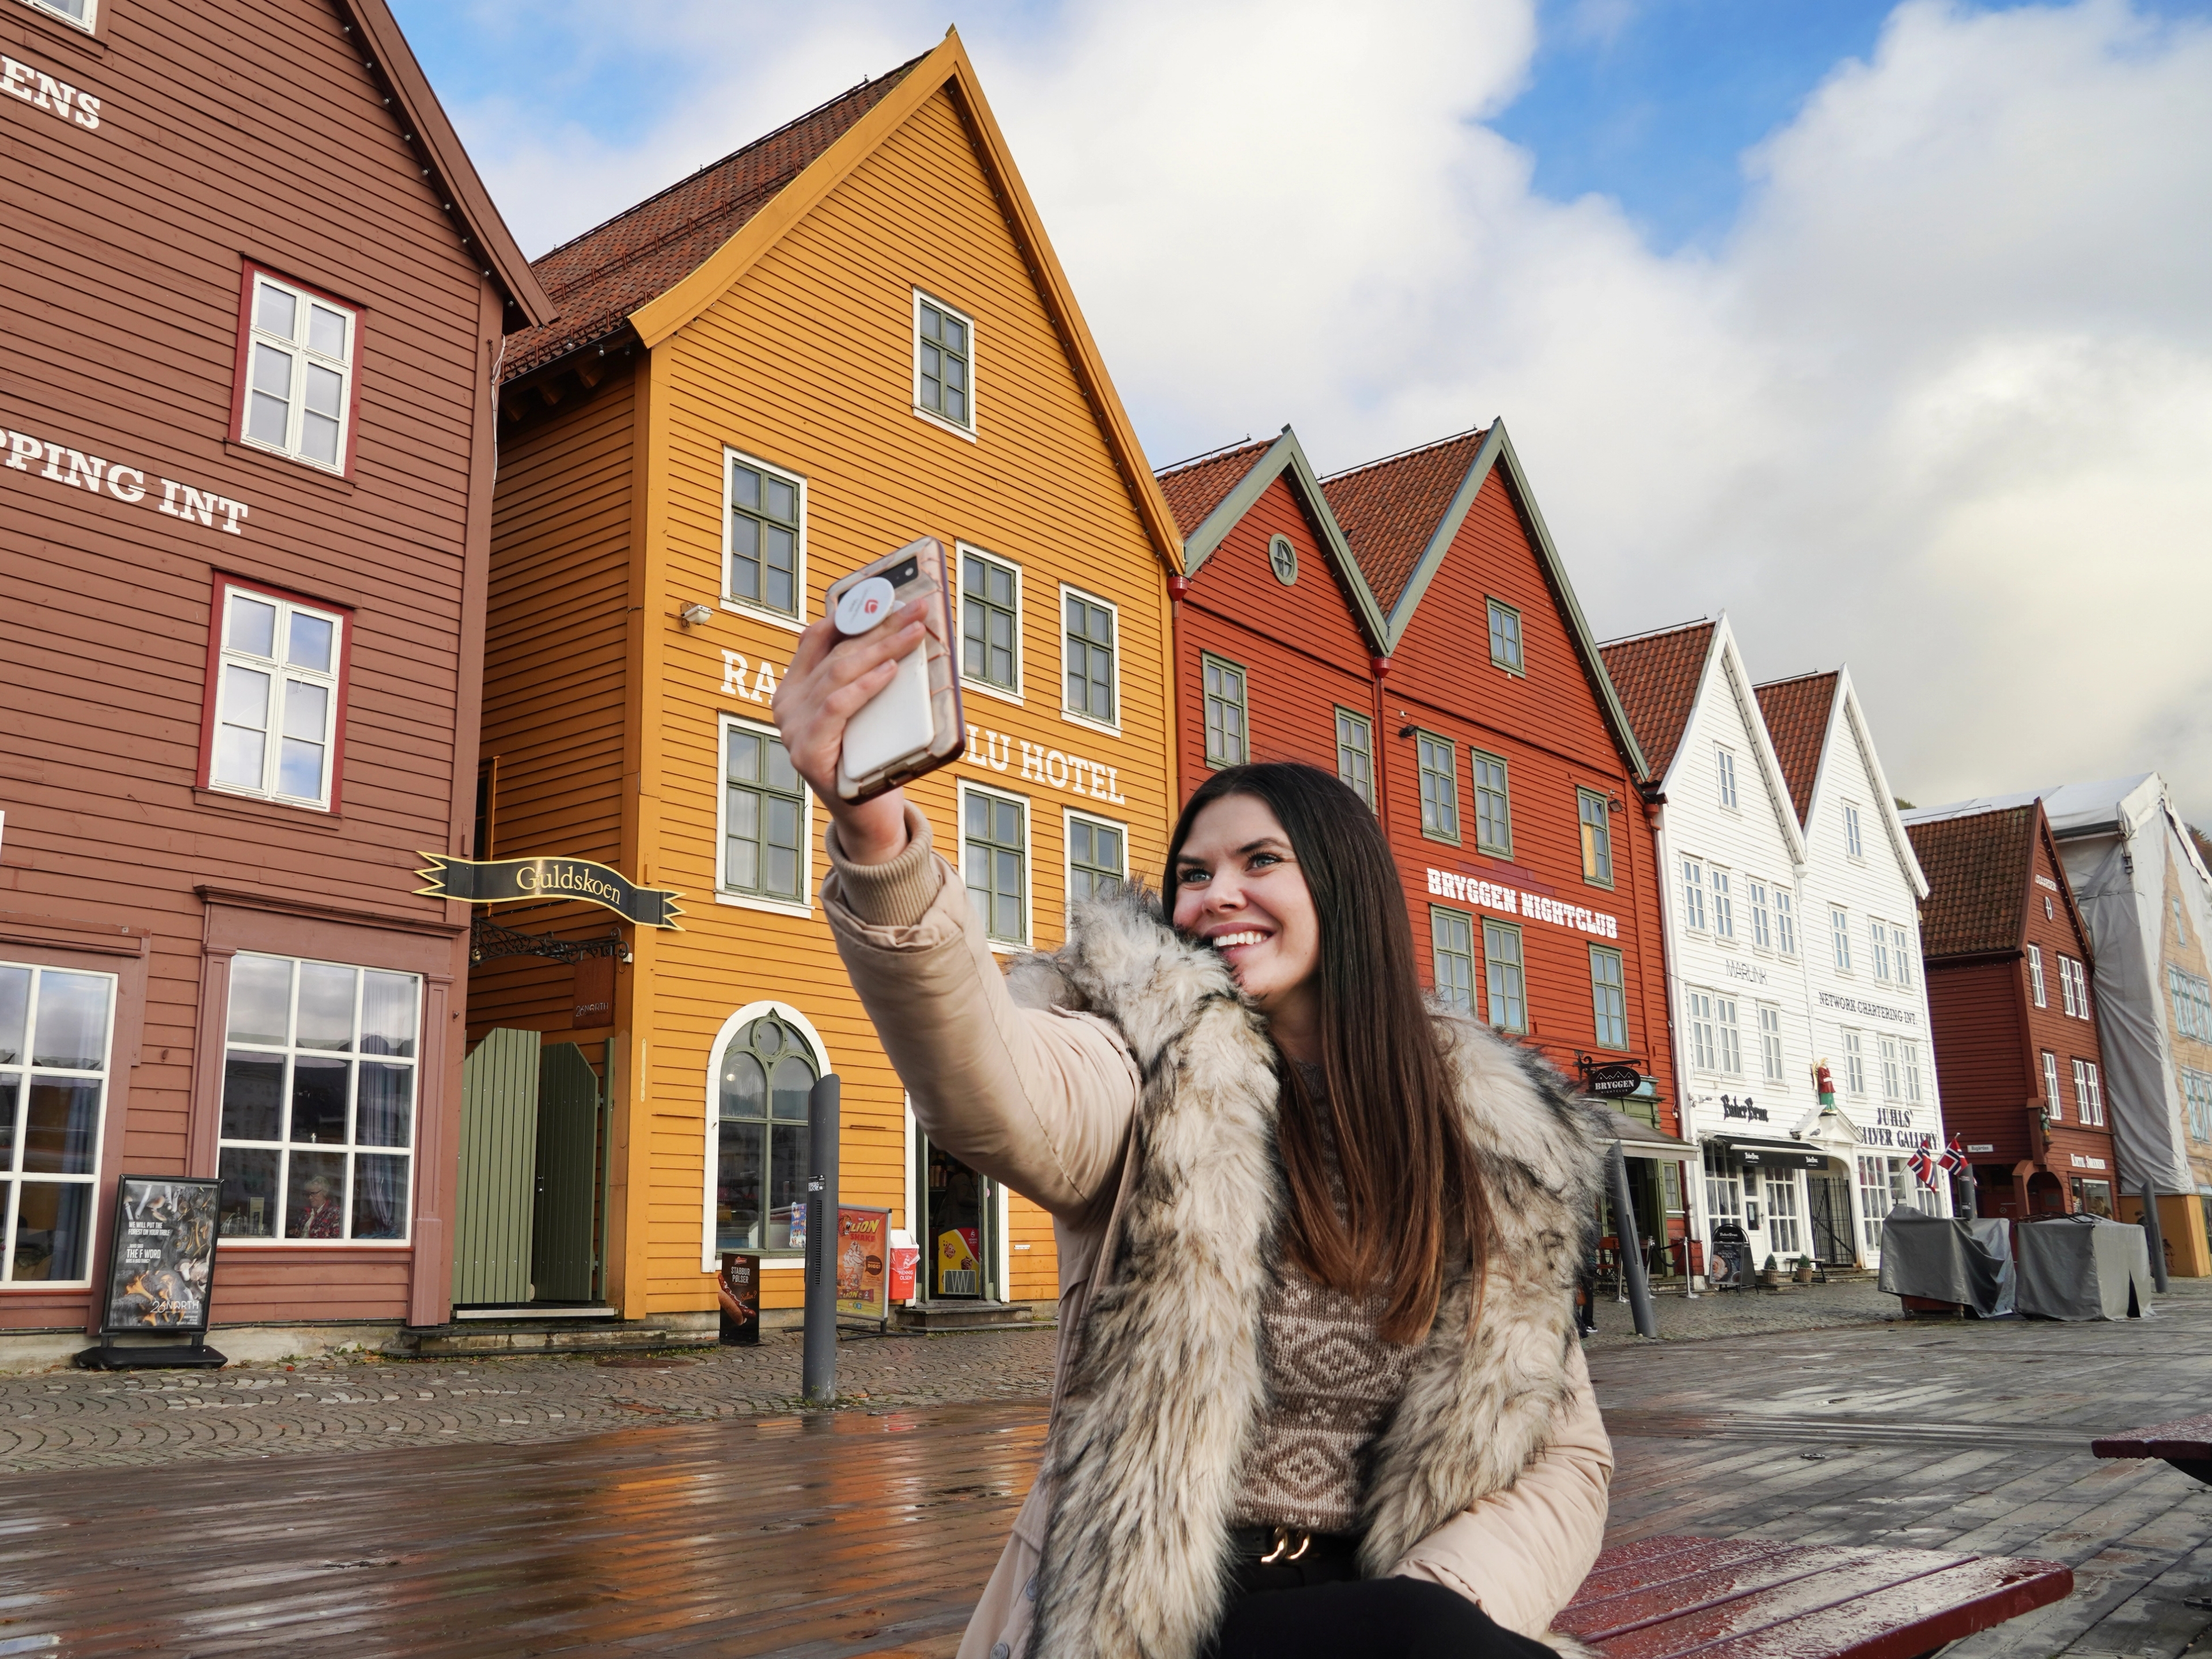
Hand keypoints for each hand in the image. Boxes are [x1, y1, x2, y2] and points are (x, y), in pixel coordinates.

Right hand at [772, 599, 930, 863]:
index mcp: (795, 688)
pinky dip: (865, 686)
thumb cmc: (872, 756)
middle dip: (879, 625)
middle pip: (835, 651)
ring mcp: (793, 730)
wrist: (869, 816)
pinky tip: (890, 670)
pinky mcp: (808, 754)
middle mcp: (787, 705)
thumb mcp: (867, 709)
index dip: (853, 612)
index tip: (890, 594)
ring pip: (838, 673)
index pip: (819, 636)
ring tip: (913, 633)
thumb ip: (867, 676)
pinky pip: (837, 707)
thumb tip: (902, 629)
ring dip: (881, 648)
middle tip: (917, 609)